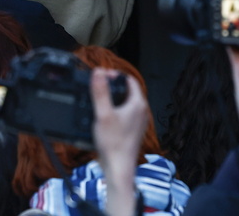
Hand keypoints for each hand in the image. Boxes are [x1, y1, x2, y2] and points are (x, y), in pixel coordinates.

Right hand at [91, 68, 146, 215]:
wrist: (118, 167)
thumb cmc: (113, 143)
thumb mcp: (103, 113)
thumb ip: (100, 91)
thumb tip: (98, 72)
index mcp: (138, 104)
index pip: (129, 80)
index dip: (114, 75)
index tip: (101, 76)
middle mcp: (141, 111)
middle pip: (127, 90)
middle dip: (112, 86)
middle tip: (97, 87)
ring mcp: (138, 121)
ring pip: (125, 102)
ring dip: (113, 98)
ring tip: (97, 101)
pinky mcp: (132, 130)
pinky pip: (124, 113)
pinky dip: (114, 110)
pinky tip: (103, 117)